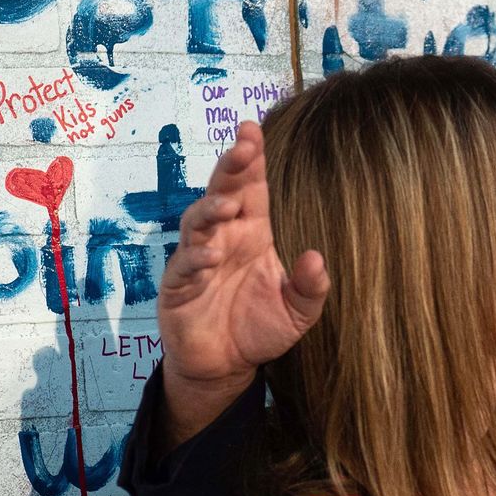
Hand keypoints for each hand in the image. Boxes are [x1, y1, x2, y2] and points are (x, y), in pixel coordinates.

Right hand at [156, 122, 328, 418]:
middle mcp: (225, 235)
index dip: (252, 157)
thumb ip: (311, 288)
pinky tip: (211, 255)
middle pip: (224, 190)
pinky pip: (185, 264)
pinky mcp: (179, 284)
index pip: (253, 186)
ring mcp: (198, 256)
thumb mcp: (298, 312)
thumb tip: (317, 258)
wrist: (226, 366)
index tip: (254, 129)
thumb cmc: (260, 327)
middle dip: (231, 167)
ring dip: (212, 209)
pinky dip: (197, 257)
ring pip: (199, 220)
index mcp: (254, 231)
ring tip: (229, 206)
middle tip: (243, 147)